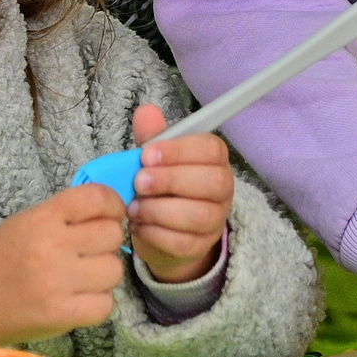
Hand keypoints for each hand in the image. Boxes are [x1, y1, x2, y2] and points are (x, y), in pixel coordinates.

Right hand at [0, 185, 126, 346]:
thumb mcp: (26, 222)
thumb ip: (66, 216)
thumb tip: (114, 215)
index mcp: (42, 218)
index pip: (97, 198)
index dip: (112, 205)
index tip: (110, 216)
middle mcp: (52, 246)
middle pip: (113, 235)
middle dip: (106, 244)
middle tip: (87, 253)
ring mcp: (57, 282)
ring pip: (114, 270)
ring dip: (103, 275)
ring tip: (80, 279)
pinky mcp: (60, 315)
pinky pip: (105, 304)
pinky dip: (96, 304)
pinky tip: (77, 301)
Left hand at [125, 103, 234, 284]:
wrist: (161, 231)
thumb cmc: (161, 187)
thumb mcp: (155, 159)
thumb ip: (152, 136)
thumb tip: (146, 111)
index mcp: (214, 159)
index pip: (211, 150)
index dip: (180, 151)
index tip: (147, 154)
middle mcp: (222, 188)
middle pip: (211, 182)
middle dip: (171, 180)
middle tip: (139, 181)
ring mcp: (214, 219)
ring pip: (198, 215)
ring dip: (159, 210)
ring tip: (134, 206)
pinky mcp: (200, 246)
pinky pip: (183, 242)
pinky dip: (155, 233)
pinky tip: (138, 224)